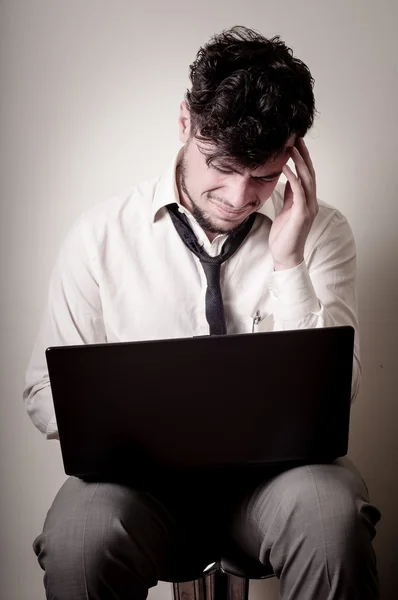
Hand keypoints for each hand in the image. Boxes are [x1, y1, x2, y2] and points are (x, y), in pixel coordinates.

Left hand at [269, 137, 317, 270]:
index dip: (302, 158)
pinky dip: (293, 178)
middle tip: (295, 138)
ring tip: (292, 148)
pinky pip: (299, 192)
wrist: (285, 256)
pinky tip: (286, 168)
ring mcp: (308, 208)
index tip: (295, 143)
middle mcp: (311, 202)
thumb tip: (288, 178)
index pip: (306, 174)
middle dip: (303, 155)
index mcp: (307, 200)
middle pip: (309, 173)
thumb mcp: (285, 209)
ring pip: (307, 179)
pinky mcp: (301, 214)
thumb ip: (289, 195)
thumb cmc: (284, 235)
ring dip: (299, 162)